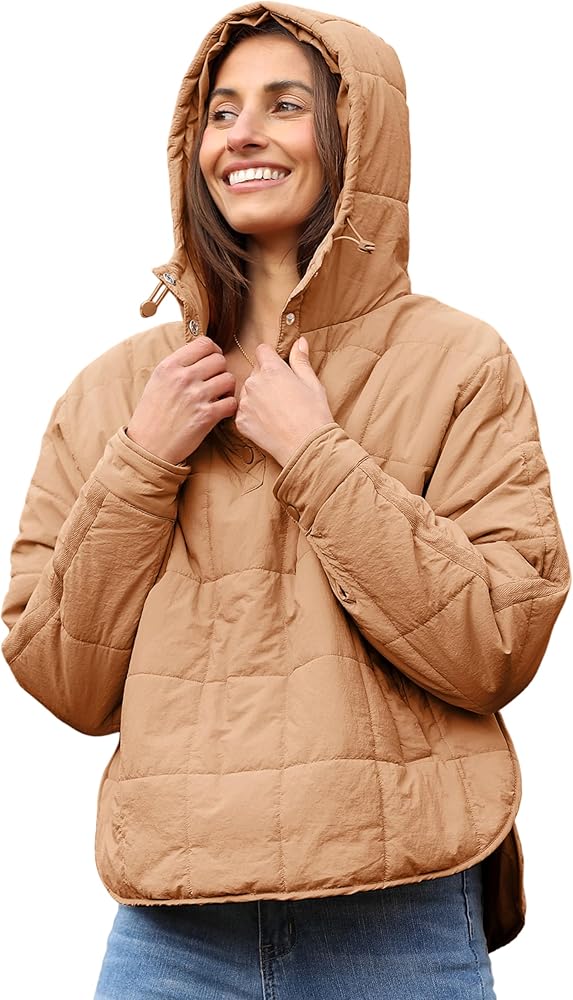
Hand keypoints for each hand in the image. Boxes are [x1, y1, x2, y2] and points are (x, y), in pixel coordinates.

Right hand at [126, 336, 236, 463]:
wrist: (148, 446)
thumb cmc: (152, 415)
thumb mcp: (157, 381)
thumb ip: (178, 366)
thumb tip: (201, 354)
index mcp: (169, 366)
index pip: (204, 343)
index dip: (213, 351)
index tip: (212, 362)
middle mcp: (183, 378)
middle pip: (220, 360)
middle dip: (220, 371)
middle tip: (215, 383)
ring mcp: (196, 396)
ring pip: (229, 379)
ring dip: (227, 389)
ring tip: (218, 397)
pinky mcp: (207, 416)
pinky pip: (232, 402)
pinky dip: (229, 407)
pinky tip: (220, 411)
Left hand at [235, 337, 334, 465]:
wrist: (306, 447)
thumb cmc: (314, 414)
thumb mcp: (312, 383)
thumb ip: (301, 360)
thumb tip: (299, 342)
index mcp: (272, 369)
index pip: (262, 351)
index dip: (271, 358)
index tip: (279, 369)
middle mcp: (253, 383)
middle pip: (254, 372)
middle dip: (265, 378)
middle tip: (282, 395)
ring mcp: (244, 403)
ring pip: (247, 392)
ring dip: (256, 396)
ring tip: (275, 411)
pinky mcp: (240, 421)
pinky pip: (243, 411)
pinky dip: (252, 415)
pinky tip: (268, 423)